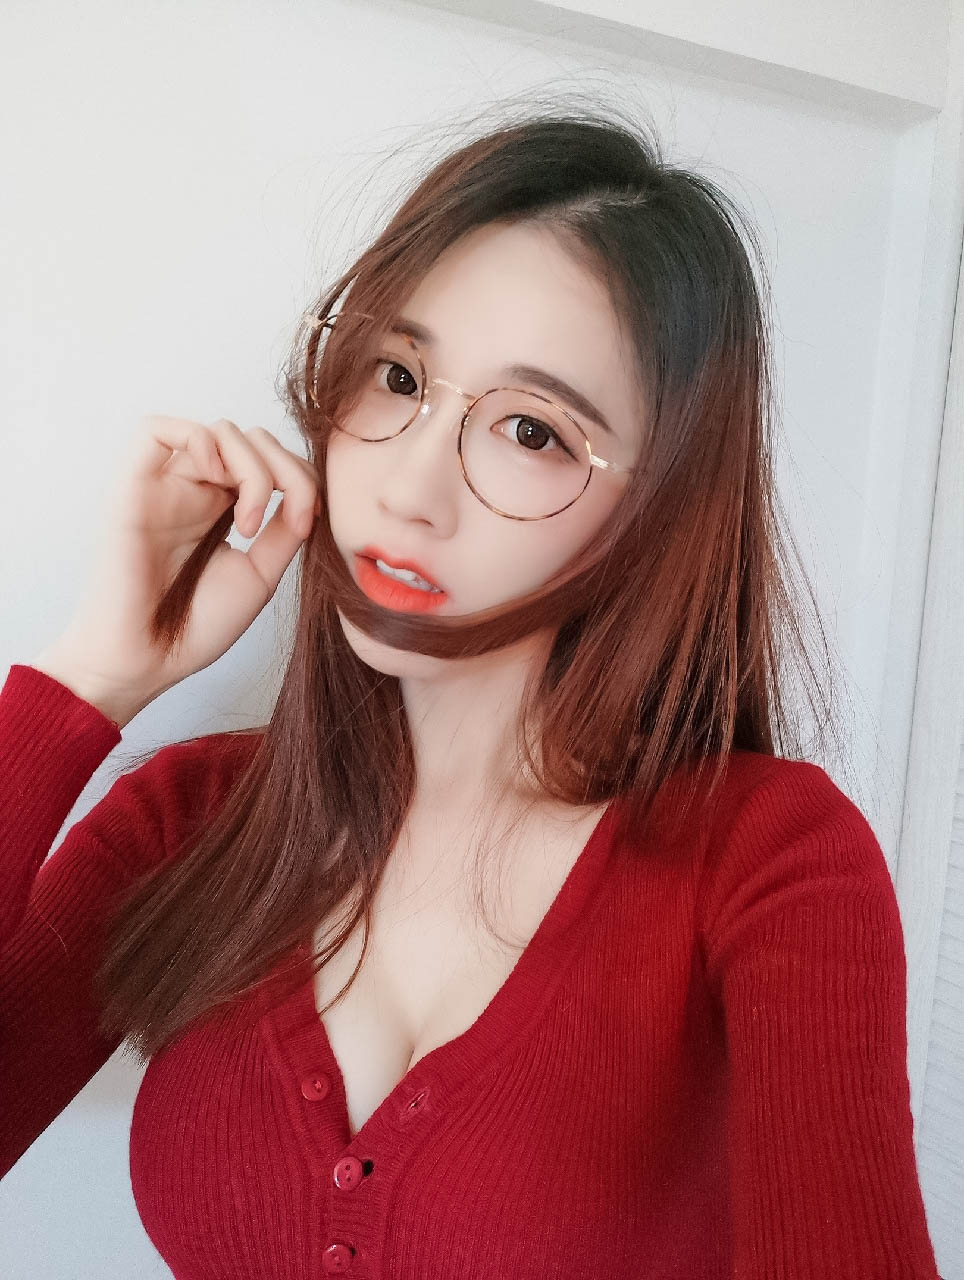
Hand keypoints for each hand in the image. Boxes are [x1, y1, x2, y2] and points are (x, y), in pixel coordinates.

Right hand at [37, 415, 320, 722]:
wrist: (148, 661)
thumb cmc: (197, 627)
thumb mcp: (261, 573)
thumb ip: (284, 528)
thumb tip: (309, 491)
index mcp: (225, 508)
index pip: (272, 461)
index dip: (303, 479)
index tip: (307, 525)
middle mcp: (195, 491)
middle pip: (251, 438)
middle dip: (285, 468)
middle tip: (287, 519)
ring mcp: (165, 486)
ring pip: (218, 431)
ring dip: (251, 465)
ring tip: (246, 521)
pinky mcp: (133, 487)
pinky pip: (156, 430)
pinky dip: (200, 439)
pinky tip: (217, 480)